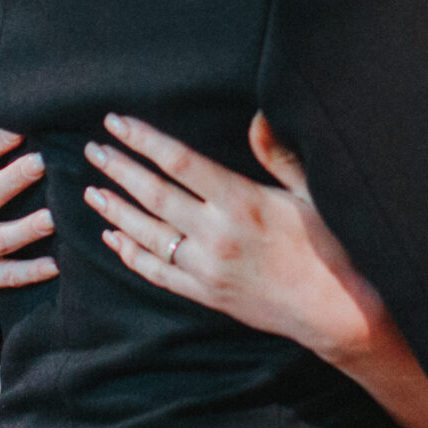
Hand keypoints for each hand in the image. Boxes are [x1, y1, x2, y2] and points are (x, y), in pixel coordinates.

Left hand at [84, 112, 383, 367]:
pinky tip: (113, 239)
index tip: (117, 122)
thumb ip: (278, 155)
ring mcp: (207, 268)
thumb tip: (257, 115)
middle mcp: (217, 234)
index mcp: (242, 201)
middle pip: (153, 195)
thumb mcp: (310, 194)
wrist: (334, 312)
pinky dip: (131, 255)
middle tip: (92, 150)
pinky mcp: (205, 294)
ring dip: (116, 211)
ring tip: (92, 190)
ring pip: (148, 235)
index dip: (144, 140)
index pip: (179, 162)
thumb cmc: (329, 247)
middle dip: (119, 169)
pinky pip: (157, 273)